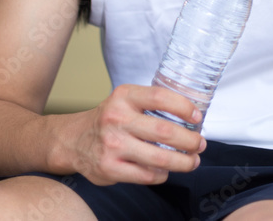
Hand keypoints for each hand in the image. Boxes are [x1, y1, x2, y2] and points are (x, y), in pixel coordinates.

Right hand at [64, 84, 205, 185]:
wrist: (73, 140)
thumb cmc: (108, 120)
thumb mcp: (125, 100)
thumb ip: (151, 104)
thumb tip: (190, 116)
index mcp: (124, 97)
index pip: (160, 97)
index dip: (184, 107)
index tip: (197, 117)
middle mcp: (117, 119)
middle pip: (165, 131)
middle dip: (190, 141)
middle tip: (200, 144)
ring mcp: (112, 145)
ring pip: (160, 158)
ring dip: (183, 162)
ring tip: (192, 161)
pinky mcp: (110, 168)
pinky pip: (147, 176)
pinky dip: (162, 174)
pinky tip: (166, 170)